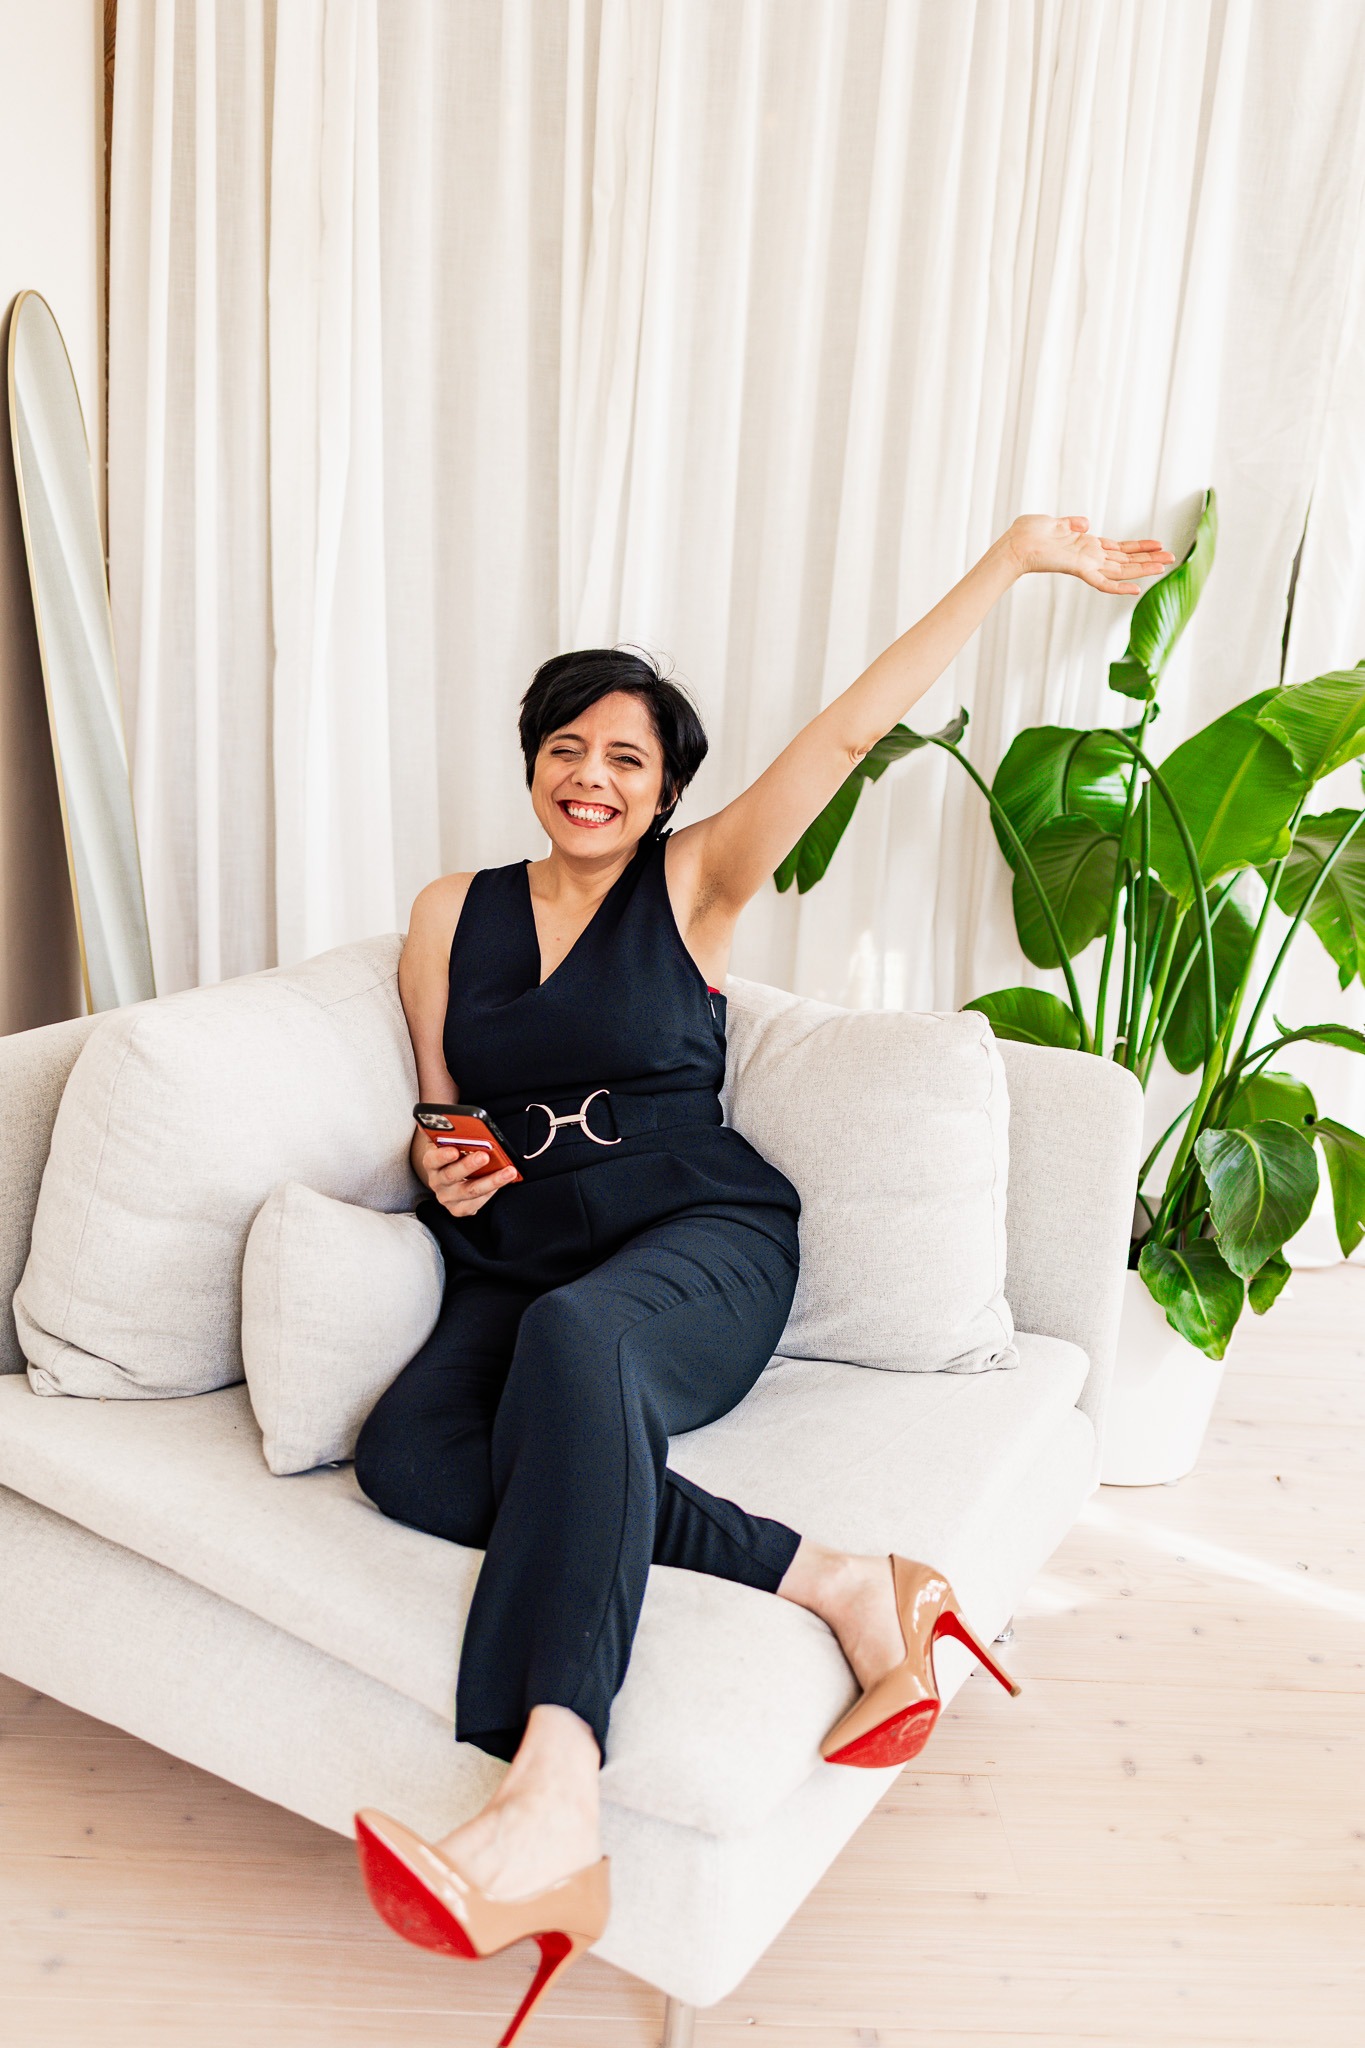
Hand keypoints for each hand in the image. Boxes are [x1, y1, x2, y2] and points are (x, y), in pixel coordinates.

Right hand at [421, 1140, 517, 1217]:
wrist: (449, 1175)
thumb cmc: (454, 1153)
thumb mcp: (451, 1142)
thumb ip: (457, 1138)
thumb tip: (472, 1131)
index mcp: (431, 1163)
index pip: (432, 1159)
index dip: (442, 1156)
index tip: (454, 1150)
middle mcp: (436, 1182)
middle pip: (451, 1175)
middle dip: (469, 1166)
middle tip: (485, 1156)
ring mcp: (447, 1198)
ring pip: (470, 1191)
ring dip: (491, 1181)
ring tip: (508, 1171)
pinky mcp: (458, 1209)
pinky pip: (476, 1203)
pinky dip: (491, 1192)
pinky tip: (503, 1182)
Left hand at [1006, 514, 1174, 594]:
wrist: (1014, 544)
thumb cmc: (1028, 534)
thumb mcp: (1055, 523)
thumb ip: (1072, 523)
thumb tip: (1086, 522)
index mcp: (1086, 545)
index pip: (1119, 547)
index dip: (1138, 547)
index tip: (1157, 544)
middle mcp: (1090, 556)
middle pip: (1126, 559)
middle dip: (1149, 558)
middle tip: (1172, 557)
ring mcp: (1086, 564)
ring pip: (1121, 570)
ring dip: (1144, 568)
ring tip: (1166, 566)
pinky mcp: (1079, 569)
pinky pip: (1103, 582)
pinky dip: (1119, 588)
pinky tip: (1136, 589)